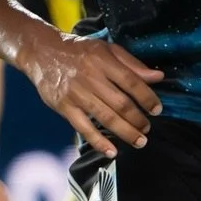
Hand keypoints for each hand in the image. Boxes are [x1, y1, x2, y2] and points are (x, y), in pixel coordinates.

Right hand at [21, 29, 163, 158]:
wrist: (42, 52)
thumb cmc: (80, 50)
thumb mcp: (107, 49)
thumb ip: (132, 64)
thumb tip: (158, 77)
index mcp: (103, 60)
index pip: (131, 81)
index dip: (147, 97)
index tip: (157, 109)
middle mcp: (91, 77)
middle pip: (120, 103)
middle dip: (137, 119)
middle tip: (148, 129)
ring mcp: (76, 93)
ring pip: (105, 117)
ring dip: (125, 132)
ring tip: (139, 141)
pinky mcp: (64, 106)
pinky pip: (83, 128)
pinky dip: (98, 141)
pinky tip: (111, 151)